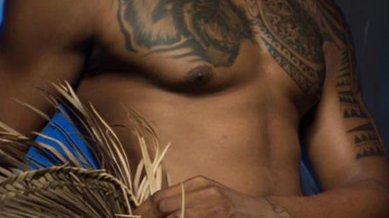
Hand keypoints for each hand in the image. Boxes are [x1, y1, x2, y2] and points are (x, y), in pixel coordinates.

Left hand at [133, 176, 289, 216]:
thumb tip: (154, 210)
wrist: (264, 213)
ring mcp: (214, 207)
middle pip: (165, 207)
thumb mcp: (208, 195)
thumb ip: (184, 199)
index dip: (144, 209)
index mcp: (198, 183)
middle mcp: (204, 192)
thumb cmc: (231, 206)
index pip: (162, 196)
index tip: (133, 216)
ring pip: (176, 217)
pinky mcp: (220, 216)